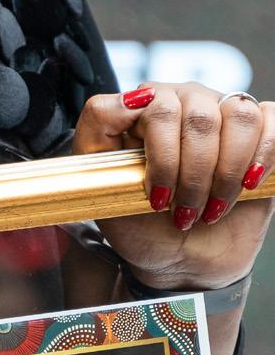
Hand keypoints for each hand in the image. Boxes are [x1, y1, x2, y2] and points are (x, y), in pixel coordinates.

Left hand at [72, 82, 273, 289]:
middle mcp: (187, 99)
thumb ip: (99, 124)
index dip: (161, 159)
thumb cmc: (135, 218)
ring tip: (213, 206)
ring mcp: (225, 112)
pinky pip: (274, 121)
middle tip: (184, 211)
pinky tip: (249, 184)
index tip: (156, 198)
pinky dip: (266, 154)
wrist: (179, 257)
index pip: (156, 107)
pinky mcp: (263, 134)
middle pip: (199, 117)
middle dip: (193, 176)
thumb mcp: (98, 176)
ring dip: (227, 172)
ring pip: (240, 116)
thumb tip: (132, 96)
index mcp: (145, 103)